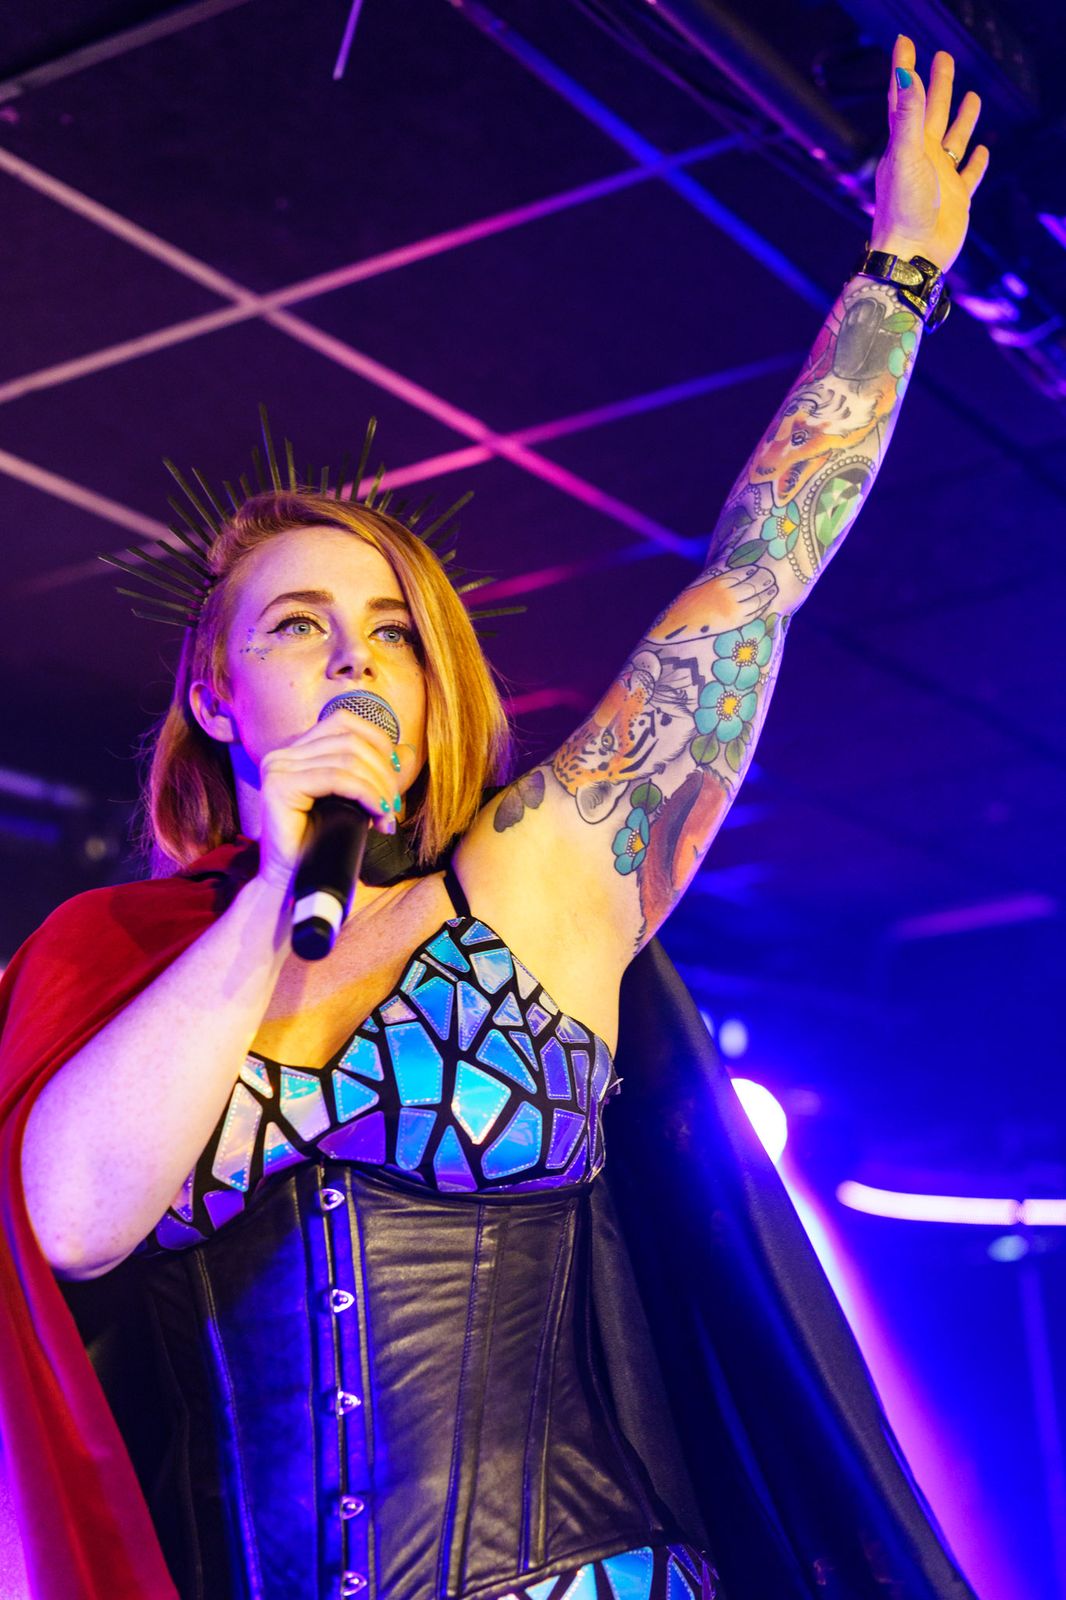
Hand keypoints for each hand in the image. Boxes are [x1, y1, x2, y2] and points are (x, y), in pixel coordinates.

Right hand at [255, 710, 402, 890]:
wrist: (294, 882)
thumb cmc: (323, 843)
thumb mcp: (354, 800)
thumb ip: (372, 773)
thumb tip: (406, 751)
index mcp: (297, 750)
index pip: (344, 721)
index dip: (378, 741)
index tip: (396, 775)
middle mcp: (282, 754)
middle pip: (350, 740)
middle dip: (383, 771)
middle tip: (394, 804)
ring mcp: (278, 767)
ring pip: (348, 759)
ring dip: (378, 787)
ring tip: (387, 815)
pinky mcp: (280, 786)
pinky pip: (338, 778)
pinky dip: (367, 794)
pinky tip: (377, 814)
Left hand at [870, 35, 989, 272]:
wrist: (911, 256)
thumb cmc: (903, 209)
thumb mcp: (906, 155)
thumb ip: (908, 115)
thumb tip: (907, 74)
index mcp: (905, 145)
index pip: (903, 98)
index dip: (904, 69)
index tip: (905, 42)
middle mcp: (921, 158)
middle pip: (931, 112)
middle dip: (938, 85)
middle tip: (944, 58)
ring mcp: (939, 178)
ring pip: (953, 140)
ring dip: (961, 119)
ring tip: (972, 97)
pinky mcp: (956, 199)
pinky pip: (969, 175)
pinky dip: (976, 162)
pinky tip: (982, 151)